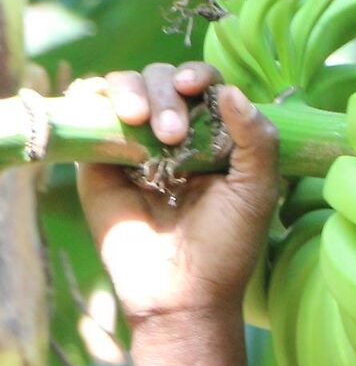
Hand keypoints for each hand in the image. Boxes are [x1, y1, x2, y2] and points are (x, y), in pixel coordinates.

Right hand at [68, 60, 281, 328]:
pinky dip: (92, 97)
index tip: (194, 86)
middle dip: (166, 93)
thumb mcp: (256, 193)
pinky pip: (87, 111)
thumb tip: (230, 91)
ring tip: (144, 126)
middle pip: (162, 79)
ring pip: (125, 86)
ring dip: (132, 92)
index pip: (205, 85)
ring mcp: (135, 144)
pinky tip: (109, 112)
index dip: (199, 74)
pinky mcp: (99, 160)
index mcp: (217, 138)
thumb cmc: (227, 246)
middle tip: (171, 134)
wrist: (181, 291)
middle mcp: (175, 134)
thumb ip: (257, 141)